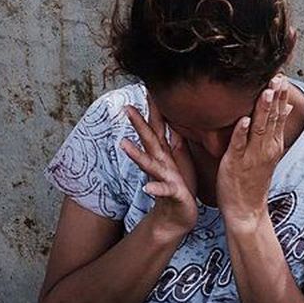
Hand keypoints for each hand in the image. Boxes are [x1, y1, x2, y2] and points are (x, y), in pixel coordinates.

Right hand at [119, 93, 198, 241]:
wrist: (178, 216)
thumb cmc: (179, 185)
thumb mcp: (180, 158)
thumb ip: (174, 138)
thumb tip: (173, 117)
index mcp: (165, 152)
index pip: (158, 126)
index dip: (154, 107)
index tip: (149, 87)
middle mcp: (160, 162)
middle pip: (148, 140)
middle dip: (138, 124)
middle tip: (126, 107)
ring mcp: (163, 178)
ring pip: (148, 164)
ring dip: (136, 155)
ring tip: (123, 145)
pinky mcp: (171, 194)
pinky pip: (162, 191)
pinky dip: (155, 189)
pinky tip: (147, 189)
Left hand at [217, 76, 292, 232]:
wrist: (247, 209)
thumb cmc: (253, 179)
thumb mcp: (269, 152)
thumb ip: (274, 129)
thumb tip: (285, 107)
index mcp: (273, 143)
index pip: (280, 114)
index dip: (281, 94)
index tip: (281, 74)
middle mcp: (266, 147)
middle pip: (273, 117)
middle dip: (276, 96)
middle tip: (278, 75)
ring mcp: (252, 155)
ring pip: (259, 128)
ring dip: (263, 109)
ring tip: (266, 90)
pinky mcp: (236, 163)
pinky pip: (239, 145)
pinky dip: (242, 132)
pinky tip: (244, 119)